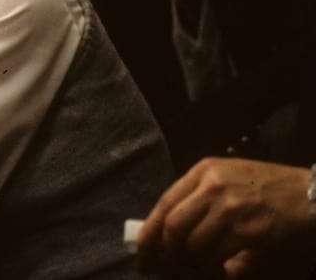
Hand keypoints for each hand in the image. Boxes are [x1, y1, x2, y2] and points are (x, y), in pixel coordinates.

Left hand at [137, 158, 313, 277]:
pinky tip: (212, 273)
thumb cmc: (269, 188)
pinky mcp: (251, 231)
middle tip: (160, 271)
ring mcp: (232, 208)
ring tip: (185, 275)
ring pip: (194, 246)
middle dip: (163, 255)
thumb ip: (198, 198)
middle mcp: (214, 186)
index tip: (141, 255)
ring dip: (186, 267)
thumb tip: (165, 232)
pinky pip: (218, 258)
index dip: (149, 234)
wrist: (313, 194)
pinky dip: (210, 270)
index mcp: (204, 171)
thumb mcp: (228, 178)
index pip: (164, 203)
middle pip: (173, 227)